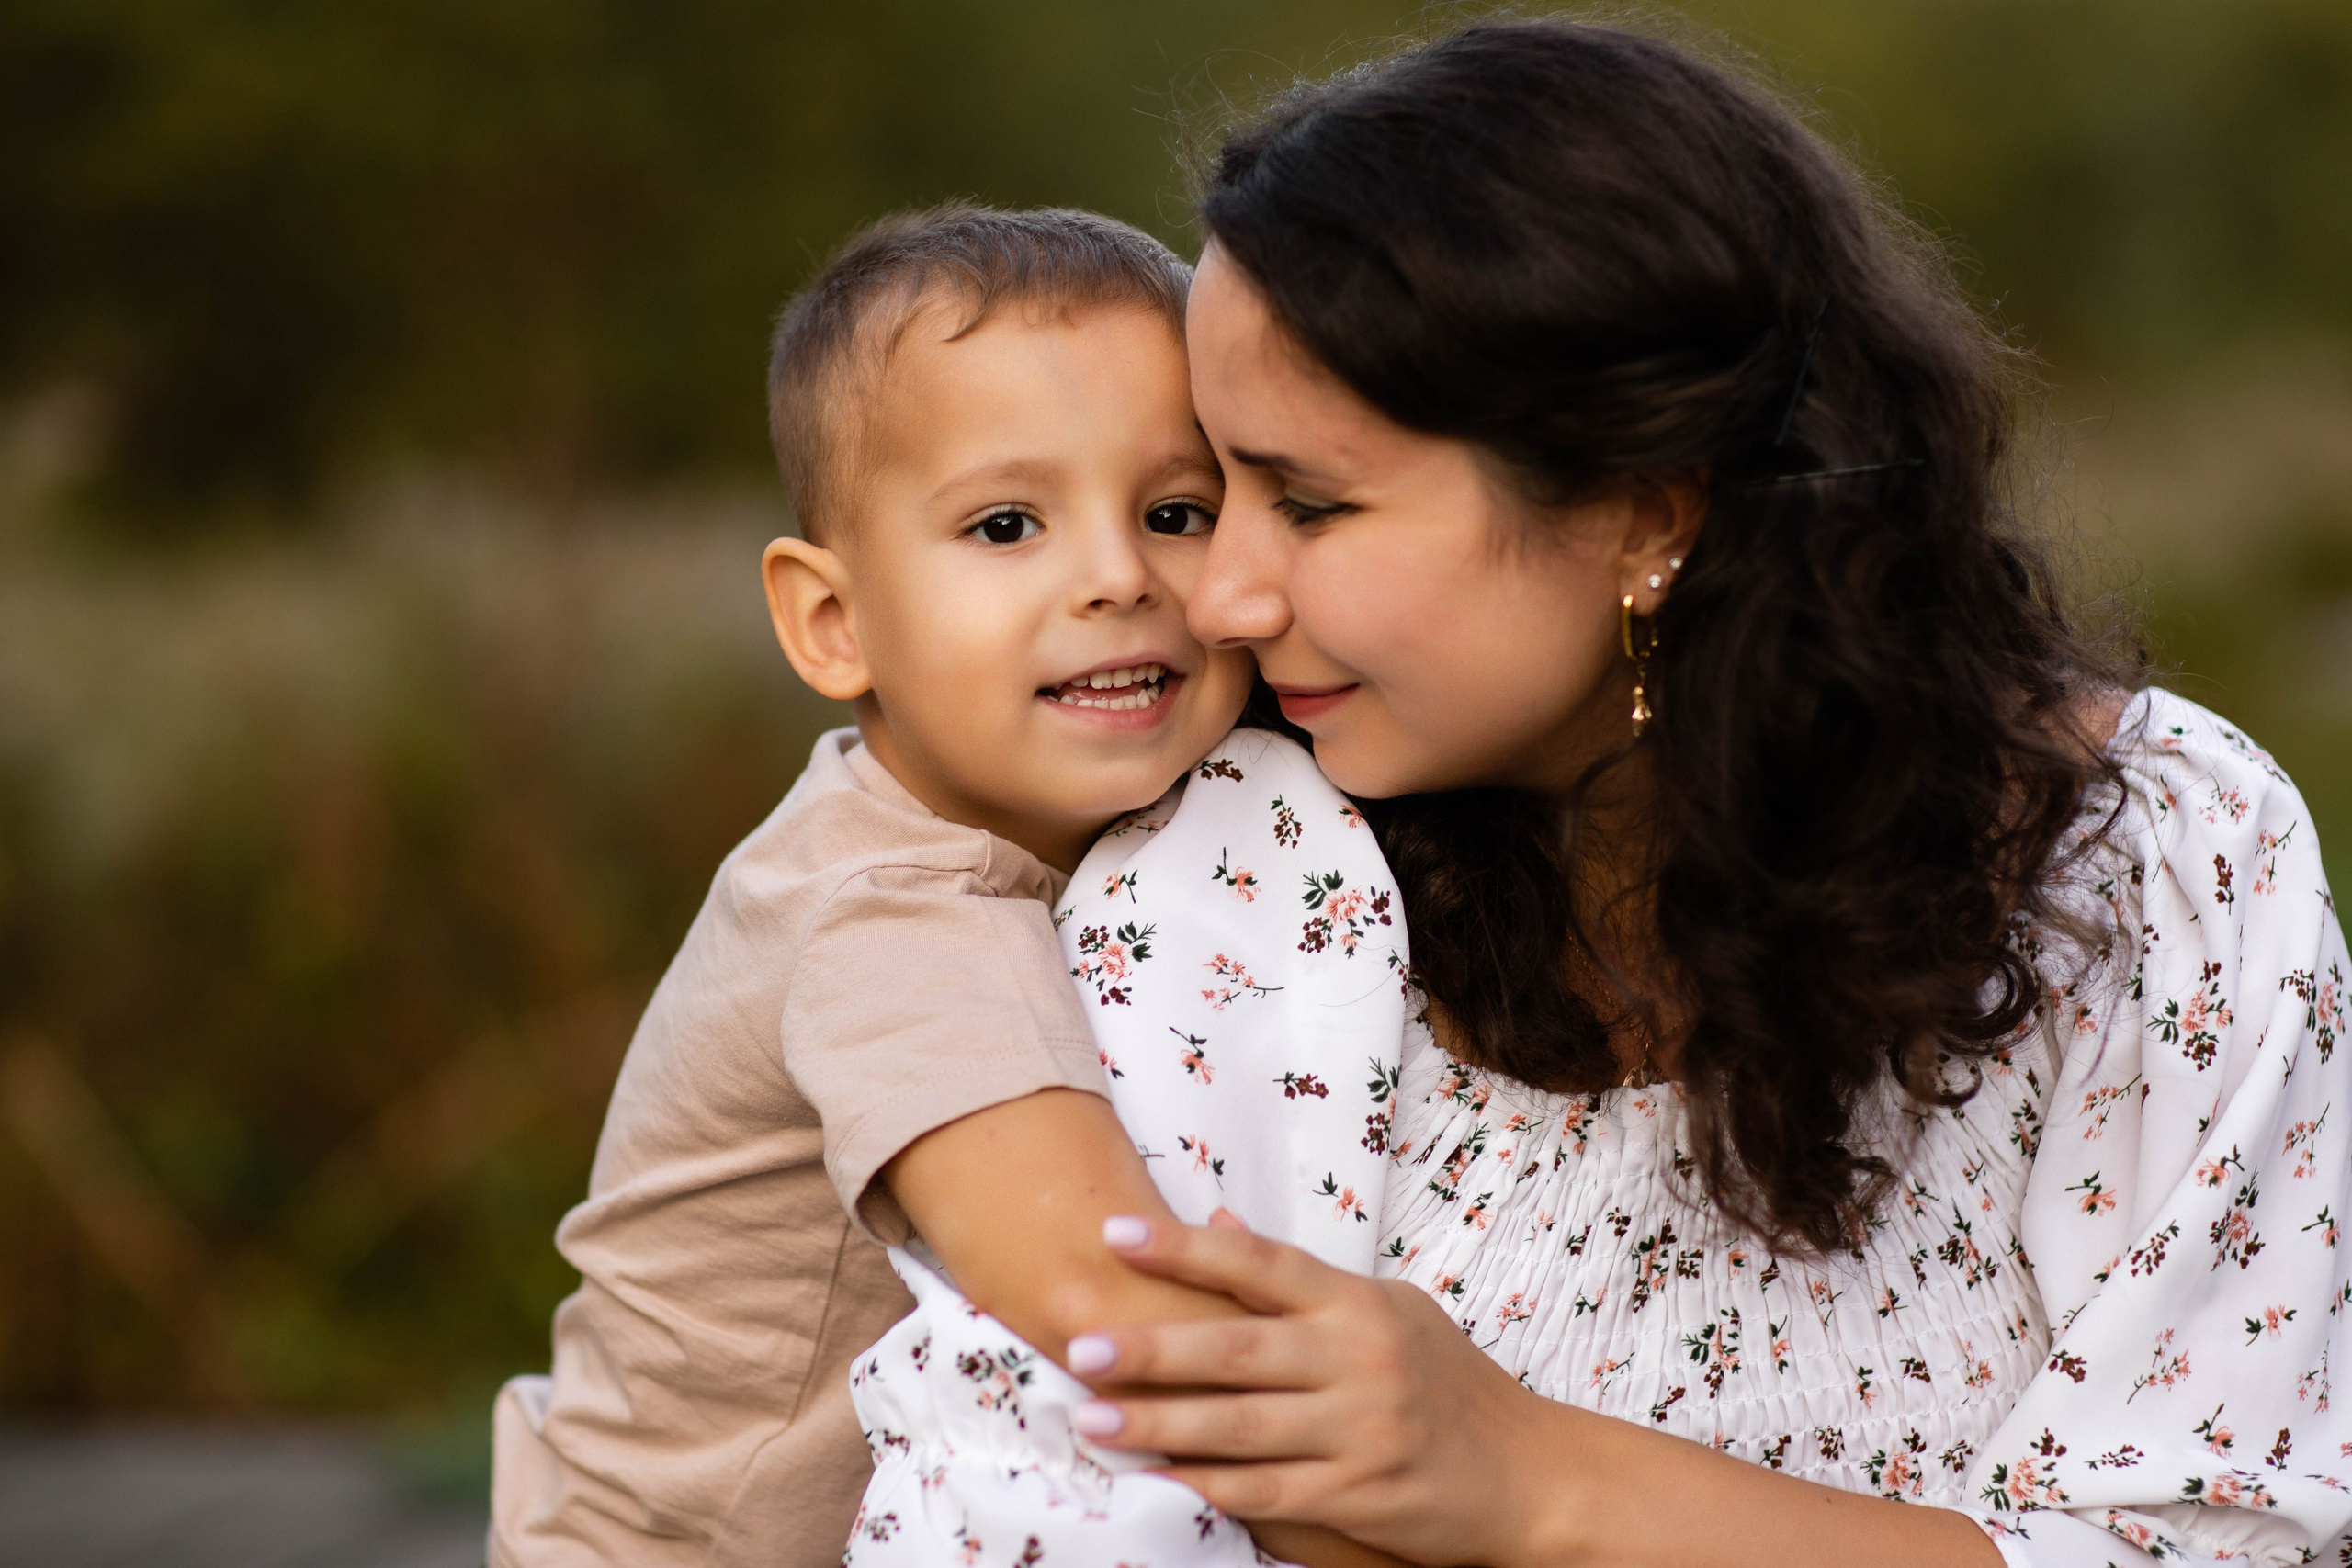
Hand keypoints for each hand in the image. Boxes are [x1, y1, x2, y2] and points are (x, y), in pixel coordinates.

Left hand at [1068, 1217, 2008, 1567]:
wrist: (1531, 1475)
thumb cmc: (1448, 1383)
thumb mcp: (1390, 1310)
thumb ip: (1300, 1278)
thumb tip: (1219, 1220)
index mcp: (1358, 1303)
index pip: (1260, 1265)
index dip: (1185, 1248)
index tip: (1115, 1234)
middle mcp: (1358, 1360)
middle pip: (1237, 1348)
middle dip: (1153, 1348)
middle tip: (1082, 1346)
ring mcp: (1359, 1431)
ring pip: (1240, 1426)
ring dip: (1161, 1425)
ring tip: (1095, 1421)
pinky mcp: (1358, 1495)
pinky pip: (1269, 1490)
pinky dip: (1212, 1484)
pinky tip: (1161, 1477)